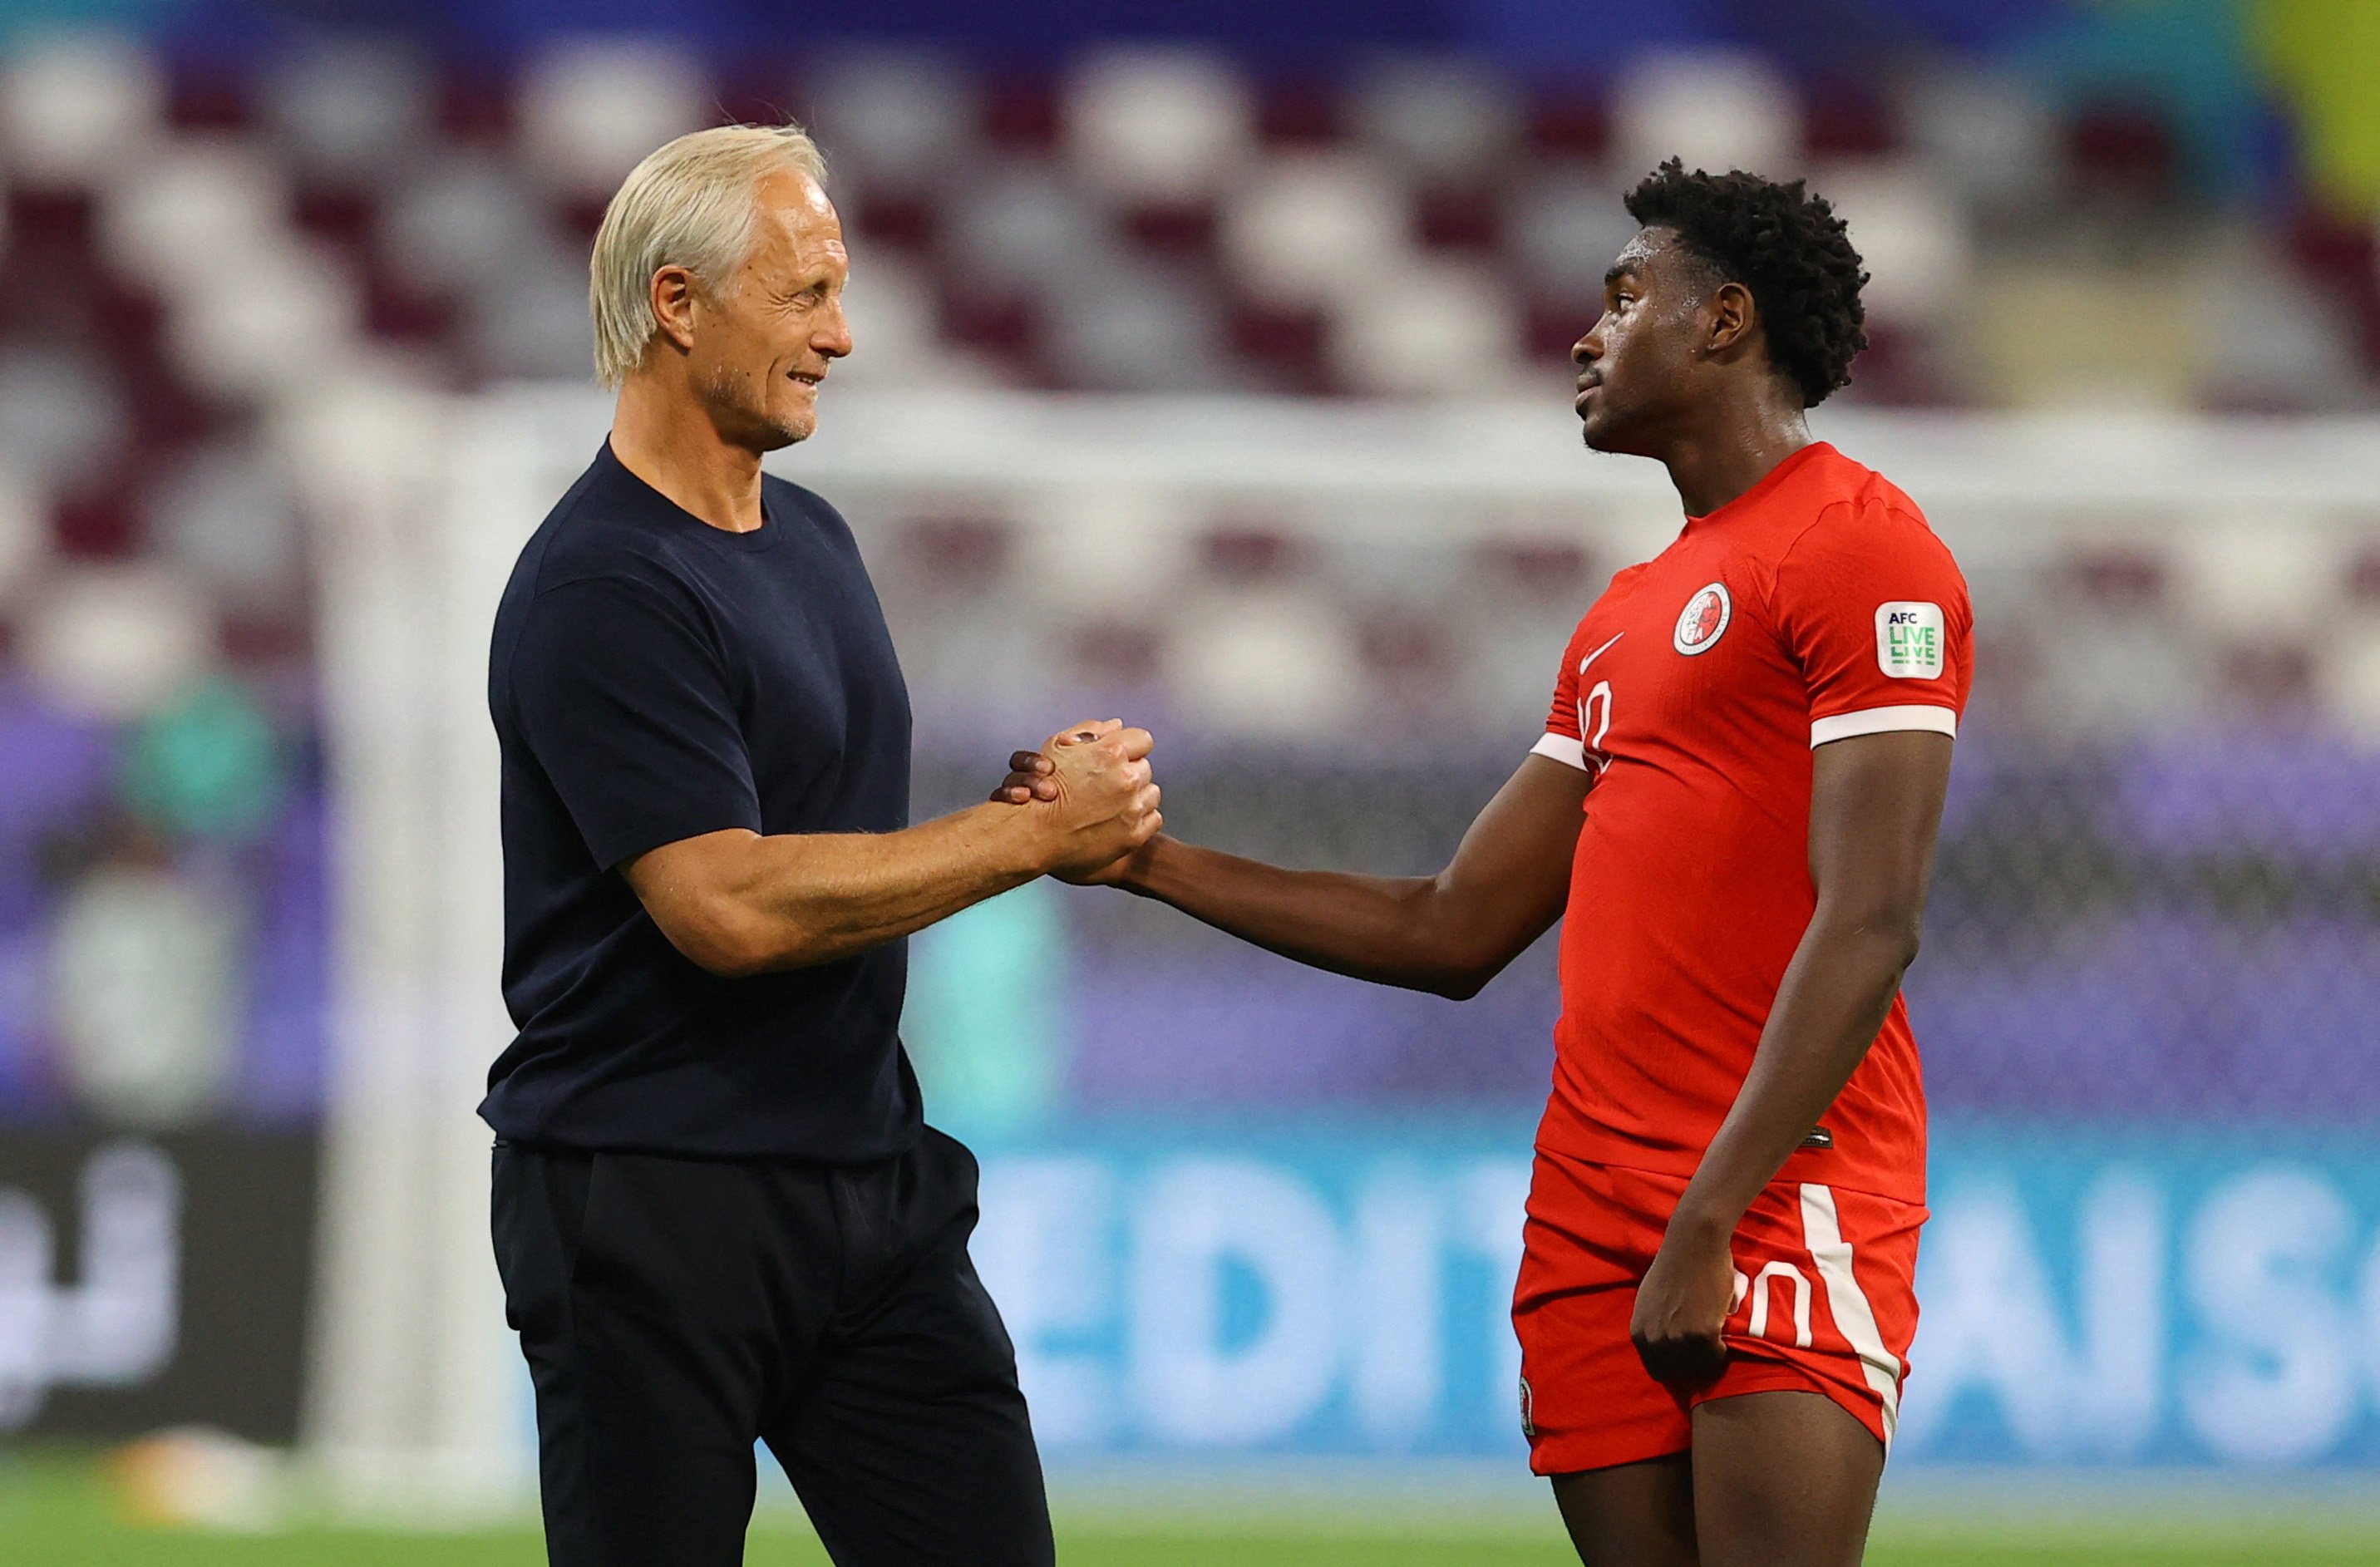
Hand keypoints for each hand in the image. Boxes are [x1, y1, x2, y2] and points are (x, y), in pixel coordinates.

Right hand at [1012, 719, 1161, 878]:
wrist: (1032, 836)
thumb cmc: (1039, 790)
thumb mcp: (1057, 749)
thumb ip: (1090, 732)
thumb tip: (1116, 725)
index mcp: (1111, 753)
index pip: (1143, 740)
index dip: (1130, 748)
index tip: (1120, 759)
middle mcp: (1126, 779)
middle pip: (1145, 768)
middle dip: (1129, 774)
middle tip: (1107, 785)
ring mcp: (1132, 809)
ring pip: (1151, 793)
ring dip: (1136, 797)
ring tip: (1110, 805)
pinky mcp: (1134, 835)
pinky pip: (1153, 819)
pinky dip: (1139, 820)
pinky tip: (1116, 821)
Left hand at [1629, 1215, 1735, 1387]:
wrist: (1693, 1244)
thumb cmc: (1672, 1267)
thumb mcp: (1648, 1301)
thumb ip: (1653, 1326)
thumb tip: (1664, 1349)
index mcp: (1639, 1333)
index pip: (1657, 1371)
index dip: (1674, 1367)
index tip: (1687, 1359)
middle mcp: (1655, 1340)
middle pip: (1679, 1373)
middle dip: (1693, 1364)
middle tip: (1705, 1350)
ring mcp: (1679, 1339)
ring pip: (1700, 1368)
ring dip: (1709, 1357)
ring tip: (1715, 1340)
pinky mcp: (1703, 1334)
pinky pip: (1717, 1356)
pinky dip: (1723, 1350)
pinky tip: (1722, 1332)